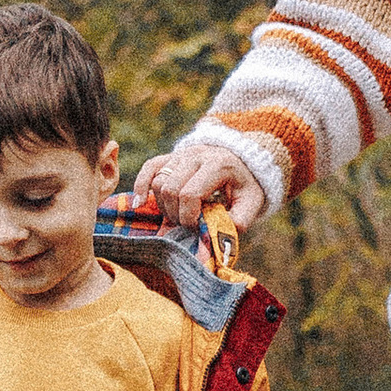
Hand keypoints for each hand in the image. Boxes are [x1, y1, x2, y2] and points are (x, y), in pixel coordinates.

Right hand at [130, 137, 268, 234]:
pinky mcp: (171, 156)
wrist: (241, 160)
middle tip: (187, 224)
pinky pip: (149, 167)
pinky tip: (139, 202)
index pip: (190, 193)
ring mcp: (182, 153)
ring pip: (158, 181)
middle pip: (170, 188)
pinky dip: (141, 185)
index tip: (195, 227)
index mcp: (218, 165)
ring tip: (177, 215)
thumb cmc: (245, 185)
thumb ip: (238, 221)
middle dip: (175, 213)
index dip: (188, 216)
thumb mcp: (252, 203)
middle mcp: (197, 155)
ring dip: (163, 205)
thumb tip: (215, 237)